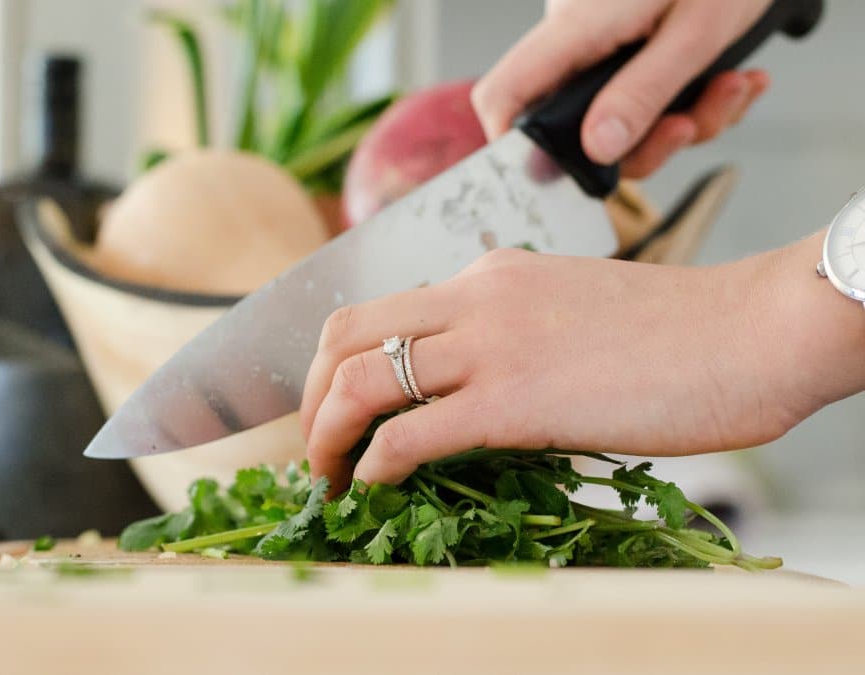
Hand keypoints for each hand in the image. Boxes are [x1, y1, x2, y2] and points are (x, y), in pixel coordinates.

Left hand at [300, 234, 864, 493]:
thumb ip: (510, 333)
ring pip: (359, 381)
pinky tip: (372, 488)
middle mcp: (473, 298)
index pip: (377, 311)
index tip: (334, 409)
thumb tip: (469, 389)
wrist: (750, 332)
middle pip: (343, 335)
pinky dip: (372, 465)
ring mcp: (489, 345)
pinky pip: (409, 435)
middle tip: (314, 447)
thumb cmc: (677, 333)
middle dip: (309, 397)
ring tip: (326, 478)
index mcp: (486, 276)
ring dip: (325, 437)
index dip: (335, 364)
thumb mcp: (569, 309)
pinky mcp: (513, 401)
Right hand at [472, 0, 772, 177]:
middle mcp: (578, 40)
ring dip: (686, 121)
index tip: (555, 176)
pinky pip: (647, 100)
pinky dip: (695, 102)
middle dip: (646, 143)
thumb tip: (597, 149)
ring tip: (733, 86)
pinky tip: (731, 79)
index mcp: (576, 26)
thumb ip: (644, 91)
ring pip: (621, 121)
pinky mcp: (631, 51)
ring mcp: (603, 47)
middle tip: (692, 124)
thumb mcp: (697, 30)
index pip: (505, 93)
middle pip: (575, 127)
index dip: (512, 144)